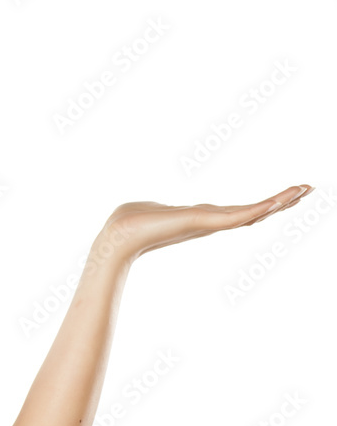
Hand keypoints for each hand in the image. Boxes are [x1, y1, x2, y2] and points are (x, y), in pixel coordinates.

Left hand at [95, 184, 314, 263]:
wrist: (118, 237)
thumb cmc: (130, 223)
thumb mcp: (153, 211)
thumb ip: (159, 212)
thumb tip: (149, 212)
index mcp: (201, 217)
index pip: (239, 211)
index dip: (262, 204)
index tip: (285, 195)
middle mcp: (209, 222)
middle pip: (252, 212)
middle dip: (280, 201)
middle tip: (307, 189)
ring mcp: (209, 224)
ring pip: (251, 213)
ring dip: (278, 202)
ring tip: (302, 190)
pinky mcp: (204, 223)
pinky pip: (238, 215)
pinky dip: (259, 208)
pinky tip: (277, 201)